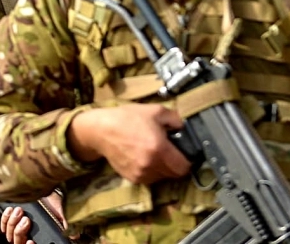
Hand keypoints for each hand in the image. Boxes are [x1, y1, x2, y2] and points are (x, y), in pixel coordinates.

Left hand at [1, 193, 67, 243]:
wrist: (46, 190)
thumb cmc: (54, 203)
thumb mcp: (62, 213)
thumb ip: (67, 224)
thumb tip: (74, 236)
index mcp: (40, 237)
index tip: (31, 241)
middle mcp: (29, 235)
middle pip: (18, 242)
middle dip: (20, 231)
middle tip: (26, 220)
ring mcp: (19, 228)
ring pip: (10, 235)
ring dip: (13, 223)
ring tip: (20, 212)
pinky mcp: (12, 219)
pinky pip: (4, 225)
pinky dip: (5, 219)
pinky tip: (11, 211)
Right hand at [67, 103, 191, 184]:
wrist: (101, 130)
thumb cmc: (127, 118)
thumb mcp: (155, 111)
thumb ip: (175, 119)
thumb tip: (186, 128)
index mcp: (159, 148)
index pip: (184, 167)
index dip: (187, 160)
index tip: (183, 153)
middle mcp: (151, 165)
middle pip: (174, 174)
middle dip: (175, 164)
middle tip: (169, 151)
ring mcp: (141, 173)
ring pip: (162, 177)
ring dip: (163, 168)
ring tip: (155, 153)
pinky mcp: (132, 178)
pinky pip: (149, 178)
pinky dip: (151, 170)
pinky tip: (144, 157)